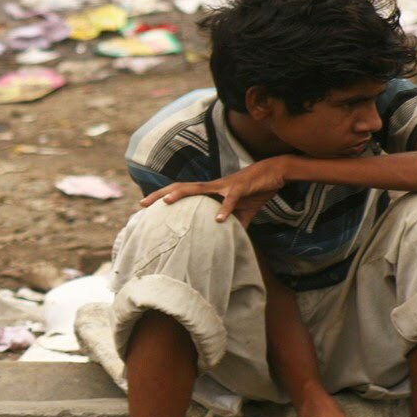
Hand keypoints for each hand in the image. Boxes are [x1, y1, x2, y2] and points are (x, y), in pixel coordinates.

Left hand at [139, 156, 288, 225]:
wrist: (274, 173)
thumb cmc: (254, 191)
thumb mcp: (241, 212)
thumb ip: (232, 226)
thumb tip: (227, 243)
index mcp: (209, 192)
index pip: (181, 193)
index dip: (163, 199)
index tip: (145, 207)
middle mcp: (212, 186)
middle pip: (180, 188)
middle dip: (160, 194)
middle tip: (141, 203)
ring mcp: (224, 186)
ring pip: (198, 188)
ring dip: (181, 194)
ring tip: (166, 202)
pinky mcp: (240, 187)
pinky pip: (230, 199)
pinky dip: (224, 208)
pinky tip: (218, 220)